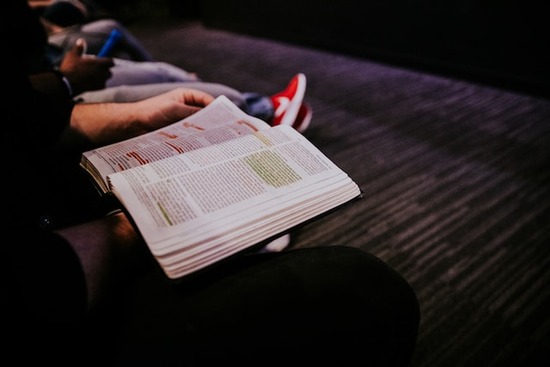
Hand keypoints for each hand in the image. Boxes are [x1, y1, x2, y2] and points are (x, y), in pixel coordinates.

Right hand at [59, 38, 113, 94]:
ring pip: (105, 78)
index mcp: (99, 63)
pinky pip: (102, 85)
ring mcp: (102, 81)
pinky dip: (98, 83)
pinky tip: (90, 81)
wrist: (68, 83)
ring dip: (102, 76)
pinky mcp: (99, 88)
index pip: (111, 62)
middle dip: (104, 69)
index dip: (108, 61)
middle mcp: (103, 72)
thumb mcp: (73, 55)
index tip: (104, 60)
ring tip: (92, 75)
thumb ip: (79, 48)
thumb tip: (81, 41)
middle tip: (96, 68)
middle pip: (109, 71)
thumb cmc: (70, 68)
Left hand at [66, 88, 215, 145]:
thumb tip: (213, 120)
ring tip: (217, 143)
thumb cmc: (150, 112)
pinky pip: (191, 136)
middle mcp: (186, 108)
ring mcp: (182, 121)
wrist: (130, 125)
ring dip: (206, 134)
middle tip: (227, 134)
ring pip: (199, 127)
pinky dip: (197, 141)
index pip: (208, 101)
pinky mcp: (178, 133)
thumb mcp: (175, 110)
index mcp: (187, 96)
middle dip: (215, 124)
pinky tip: (203, 148)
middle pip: (206, 115)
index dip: (219, 110)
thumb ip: (194, 114)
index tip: (230, 120)